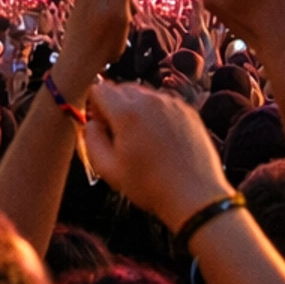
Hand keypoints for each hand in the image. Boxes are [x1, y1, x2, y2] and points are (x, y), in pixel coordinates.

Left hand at [53, 0, 144, 95]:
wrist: (78, 62)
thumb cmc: (103, 41)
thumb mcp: (119, 14)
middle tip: (138, 10)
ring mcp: (84, 0)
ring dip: (122, 3)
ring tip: (126, 24)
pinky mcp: (81, 11)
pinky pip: (102, 2)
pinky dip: (113, 9)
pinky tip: (114, 26)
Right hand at [84, 76, 229, 232]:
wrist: (194, 195)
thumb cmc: (148, 185)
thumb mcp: (108, 169)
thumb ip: (91, 140)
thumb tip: (91, 123)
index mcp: (126, 112)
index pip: (99, 89)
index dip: (94, 106)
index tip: (100, 126)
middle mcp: (150, 100)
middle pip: (121, 88)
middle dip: (114, 106)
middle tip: (119, 135)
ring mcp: (172, 103)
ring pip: (144, 95)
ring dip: (136, 109)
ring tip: (142, 140)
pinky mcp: (188, 110)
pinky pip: (163, 103)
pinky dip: (156, 114)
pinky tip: (160, 140)